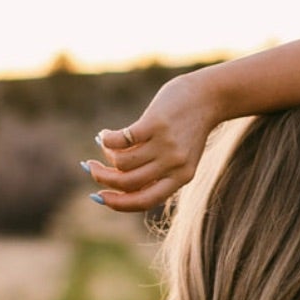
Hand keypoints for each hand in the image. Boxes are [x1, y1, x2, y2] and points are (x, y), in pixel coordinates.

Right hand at [84, 72, 218, 212]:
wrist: (208, 96)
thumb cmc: (189, 127)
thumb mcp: (181, 156)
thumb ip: (158, 170)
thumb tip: (118, 181)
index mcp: (181, 177)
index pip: (144, 201)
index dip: (117, 203)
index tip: (99, 196)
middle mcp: (174, 165)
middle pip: (127, 182)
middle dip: (102, 178)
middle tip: (91, 168)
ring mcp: (165, 145)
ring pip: (121, 162)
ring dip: (106, 156)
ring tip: (104, 145)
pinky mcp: (155, 124)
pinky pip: (120, 141)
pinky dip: (106, 139)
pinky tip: (104, 134)